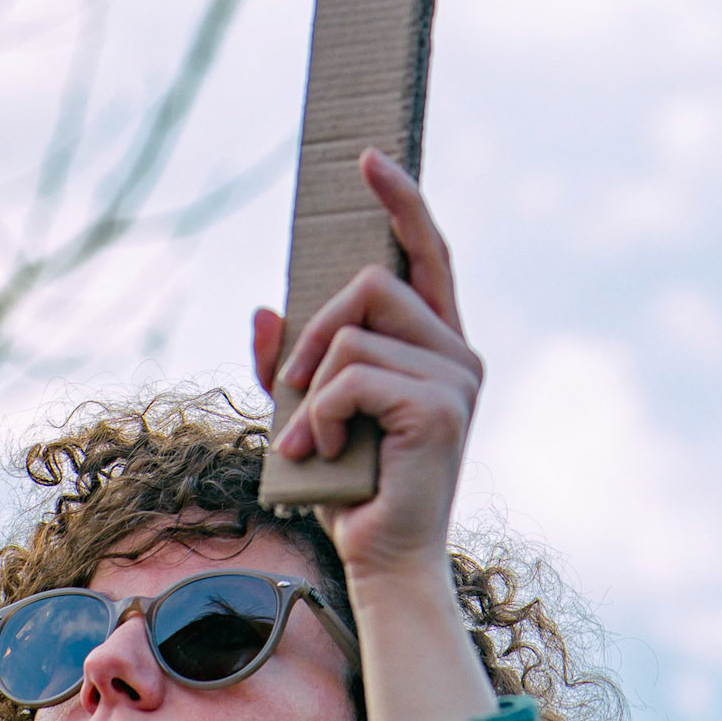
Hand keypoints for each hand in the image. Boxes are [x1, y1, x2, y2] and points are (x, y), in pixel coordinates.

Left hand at [252, 149, 483, 585]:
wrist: (385, 562)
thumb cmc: (351, 489)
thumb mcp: (311, 412)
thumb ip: (292, 362)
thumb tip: (263, 309)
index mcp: (439, 344)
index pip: (428, 252)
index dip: (402, 201)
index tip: (368, 158)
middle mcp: (459, 352)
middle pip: (373, 282)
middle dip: (319, 330)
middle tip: (296, 390)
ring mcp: (457, 377)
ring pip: (353, 333)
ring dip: (312, 390)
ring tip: (311, 443)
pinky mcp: (441, 406)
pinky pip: (351, 377)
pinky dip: (319, 416)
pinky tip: (322, 455)